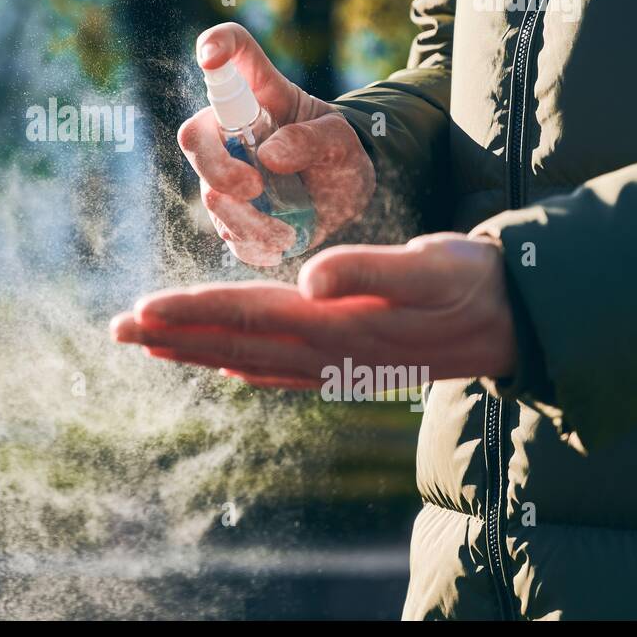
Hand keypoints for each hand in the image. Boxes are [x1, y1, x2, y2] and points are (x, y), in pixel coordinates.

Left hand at [110, 233, 517, 388]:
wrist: (520, 320)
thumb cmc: (475, 281)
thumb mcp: (434, 265)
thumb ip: (372, 269)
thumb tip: (311, 279)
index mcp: (338, 323)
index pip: (247, 315)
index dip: (192, 312)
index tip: (143, 310)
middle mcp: (328, 350)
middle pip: (233, 342)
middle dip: (173, 334)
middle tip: (116, 329)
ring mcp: (338, 364)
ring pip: (247, 358)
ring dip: (194, 350)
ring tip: (149, 344)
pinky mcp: (351, 363)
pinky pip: (280, 371)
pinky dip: (242, 366)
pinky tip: (220, 366)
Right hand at [180, 22, 374, 265]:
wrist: (345, 198)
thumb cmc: (341, 154)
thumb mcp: (342, 140)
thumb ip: (312, 140)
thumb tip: (269, 157)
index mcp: (260, 94)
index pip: (231, 51)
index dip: (215, 45)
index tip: (210, 57)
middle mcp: (231, 131)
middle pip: (194, 136)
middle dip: (218, 168)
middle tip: (255, 188)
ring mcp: (225, 173)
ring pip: (211, 194)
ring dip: (247, 219)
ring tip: (287, 230)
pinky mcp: (231, 215)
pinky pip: (227, 233)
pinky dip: (255, 242)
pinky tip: (281, 240)